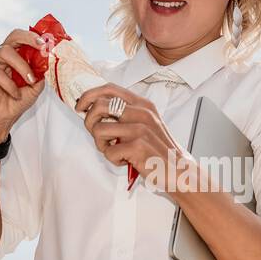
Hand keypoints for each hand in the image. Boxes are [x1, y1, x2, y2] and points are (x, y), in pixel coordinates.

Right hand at [0, 28, 46, 140]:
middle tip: (41, 47)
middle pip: (13, 36)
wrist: (3, 117)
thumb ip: (41, 73)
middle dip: (29, 39)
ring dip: (22, 66)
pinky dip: (9, 84)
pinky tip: (15, 94)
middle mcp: (2, 55)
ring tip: (29, 81)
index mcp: (15, 55)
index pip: (23, 38)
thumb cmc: (17, 100)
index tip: (47, 43)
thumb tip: (49, 61)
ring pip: (5, 52)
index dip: (34, 37)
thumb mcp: (35, 87)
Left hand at [76, 83, 196, 192]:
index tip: (80, 107)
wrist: (179, 171)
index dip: (89, 95)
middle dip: (89, 122)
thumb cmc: (158, 149)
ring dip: (101, 145)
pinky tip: (126, 161)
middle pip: (99, 106)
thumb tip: (94, 108)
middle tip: (97, 135)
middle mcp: (142, 113)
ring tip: (115, 150)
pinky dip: (113, 159)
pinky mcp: (137, 146)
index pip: (109, 89)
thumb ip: (126, 114)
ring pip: (99, 130)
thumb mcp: (146, 124)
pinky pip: (108, 151)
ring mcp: (140, 129)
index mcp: (143, 104)